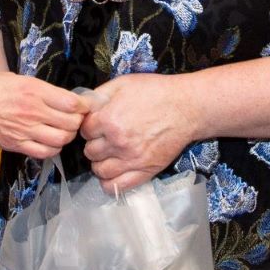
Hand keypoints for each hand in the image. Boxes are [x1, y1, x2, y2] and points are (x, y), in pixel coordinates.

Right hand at [0, 71, 86, 158]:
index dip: (84, 106)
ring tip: (63, 130)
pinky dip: (52, 149)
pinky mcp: (17, 144)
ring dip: (67, 136)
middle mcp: (32, 110)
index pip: (73, 102)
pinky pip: (44, 152)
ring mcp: (25, 129)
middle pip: (72, 123)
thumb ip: (43, 89)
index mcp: (34, 89)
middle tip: (76, 119)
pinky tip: (49, 141)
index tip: (85, 106)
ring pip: (61, 140)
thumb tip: (67, 98)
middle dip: (78, 122)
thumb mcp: (18, 78)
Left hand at [81, 73, 198, 189]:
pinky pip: (116, 186)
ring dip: (100, 162)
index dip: (90, 126)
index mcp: (109, 119)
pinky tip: (113, 172)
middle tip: (105, 137)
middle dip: (95, 143)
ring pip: (99, 170)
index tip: (98, 124)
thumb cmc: (156, 92)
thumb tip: (81, 106)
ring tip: (109, 154)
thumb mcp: (123, 83)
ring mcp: (131, 159)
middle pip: (90, 151)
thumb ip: (97, 95)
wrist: (187, 107)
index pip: (84, 131)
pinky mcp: (145, 171)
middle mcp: (117, 142)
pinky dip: (109, 182)